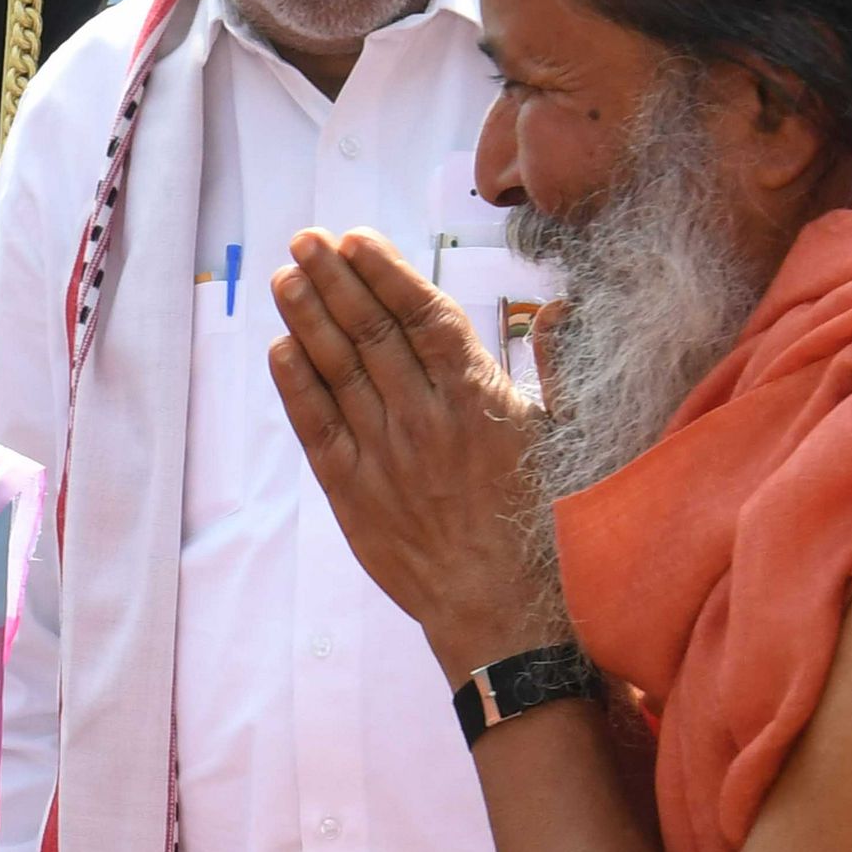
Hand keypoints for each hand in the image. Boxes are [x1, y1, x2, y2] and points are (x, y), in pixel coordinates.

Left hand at [268, 228, 550, 682]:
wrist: (506, 613)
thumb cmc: (547, 524)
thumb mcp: (572, 437)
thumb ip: (560, 365)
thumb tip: (558, 305)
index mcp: (479, 396)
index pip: (422, 314)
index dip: (384, 271)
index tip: (356, 237)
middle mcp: (425, 417)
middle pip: (370, 332)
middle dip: (334, 279)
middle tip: (306, 238)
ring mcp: (385, 455)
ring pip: (338, 371)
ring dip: (307, 319)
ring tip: (285, 277)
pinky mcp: (355, 495)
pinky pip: (317, 429)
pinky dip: (296, 387)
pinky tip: (280, 349)